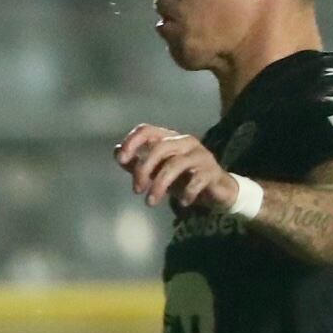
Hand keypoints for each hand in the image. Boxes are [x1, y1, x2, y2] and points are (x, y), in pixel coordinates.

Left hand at [117, 123, 239, 212]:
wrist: (215, 192)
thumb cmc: (182, 179)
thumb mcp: (156, 172)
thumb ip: (137, 163)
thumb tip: (116, 152)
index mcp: (169, 139)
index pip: (147, 130)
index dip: (132, 142)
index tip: (121, 160)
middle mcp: (185, 142)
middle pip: (159, 148)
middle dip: (143, 170)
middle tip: (136, 190)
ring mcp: (201, 155)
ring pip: (175, 164)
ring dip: (159, 185)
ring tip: (150, 202)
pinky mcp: (212, 171)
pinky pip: (197, 179)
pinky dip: (186, 192)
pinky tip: (181, 202)